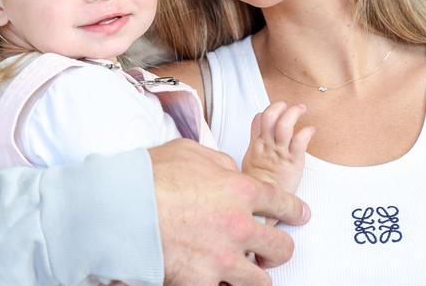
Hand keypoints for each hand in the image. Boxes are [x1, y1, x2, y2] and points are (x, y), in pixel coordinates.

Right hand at [149, 138, 309, 285]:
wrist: (124, 207)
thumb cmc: (153, 175)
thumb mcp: (193, 152)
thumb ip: (220, 164)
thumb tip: (231, 173)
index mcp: (239, 190)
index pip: (281, 202)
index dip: (295, 210)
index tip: (301, 215)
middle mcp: (239, 226)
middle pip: (281, 247)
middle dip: (280, 249)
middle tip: (274, 250)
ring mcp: (223, 259)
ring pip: (261, 281)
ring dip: (257, 276)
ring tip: (251, 274)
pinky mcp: (203, 283)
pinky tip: (219, 283)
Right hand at [242, 102, 313, 195]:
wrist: (263, 209)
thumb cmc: (259, 187)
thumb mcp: (250, 163)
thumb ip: (255, 145)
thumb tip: (258, 132)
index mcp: (256, 146)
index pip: (258, 120)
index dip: (267, 112)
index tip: (275, 111)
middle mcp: (267, 147)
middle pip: (270, 117)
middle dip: (279, 107)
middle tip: (288, 105)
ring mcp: (280, 154)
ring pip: (284, 125)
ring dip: (293, 113)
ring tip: (300, 109)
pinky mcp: (293, 162)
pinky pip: (299, 142)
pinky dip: (306, 132)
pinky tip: (311, 130)